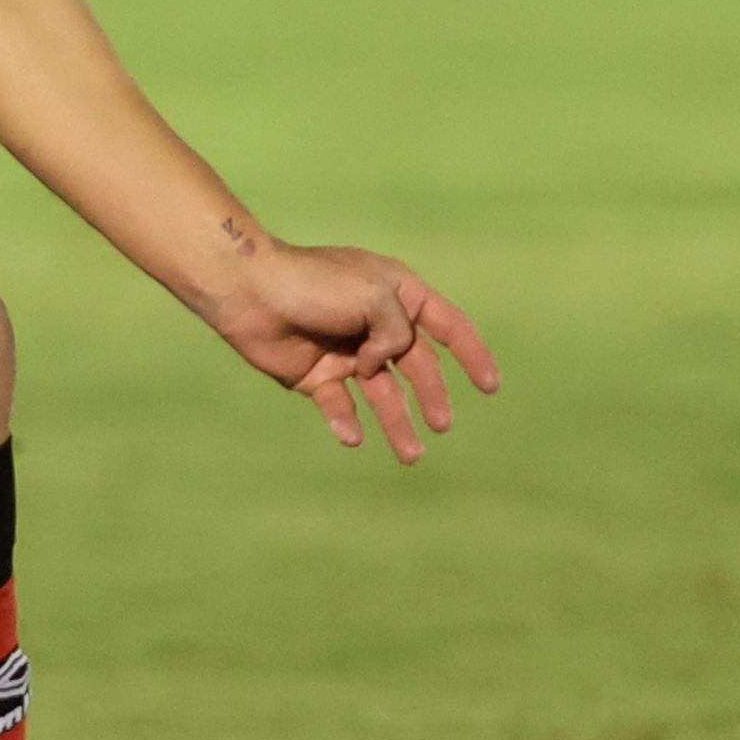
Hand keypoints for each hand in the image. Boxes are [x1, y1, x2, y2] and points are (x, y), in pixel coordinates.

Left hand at [200, 235, 499, 463]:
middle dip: (432, 396)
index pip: (447, 324)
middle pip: (416, 366)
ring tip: (410, 456)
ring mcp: (346, 351)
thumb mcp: (374, 297)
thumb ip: (399, 334)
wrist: (248, 293)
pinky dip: (347, 422)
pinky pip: (340, 405)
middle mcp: (374, 323)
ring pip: (382, 394)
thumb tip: (386, 366)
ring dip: (397, 424)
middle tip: (442, 425)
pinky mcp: (316, 375)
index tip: (491, 386)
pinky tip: (352, 436)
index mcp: (397, 294)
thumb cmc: (312, 284)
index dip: (472, 354)